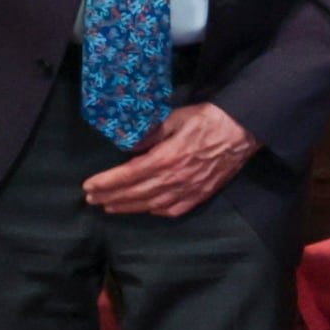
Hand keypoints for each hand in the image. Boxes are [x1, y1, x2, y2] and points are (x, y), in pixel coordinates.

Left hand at [83, 102, 259, 217]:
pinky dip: (156, 211)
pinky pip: (174, 209)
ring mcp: (188, 190)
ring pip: (151, 204)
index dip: (106, 182)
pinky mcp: (201, 194)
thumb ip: (150, 134)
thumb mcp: (174, 118)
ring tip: (110, 207)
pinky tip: (146, 209)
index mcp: (166, 158)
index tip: (88, 186)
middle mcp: (174, 179)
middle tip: (91, 200)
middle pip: (135, 193)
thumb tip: (128, 147)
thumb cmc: (206, 120)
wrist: (241, 131)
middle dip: (110, 197)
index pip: (128, 175)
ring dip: (128, 207)